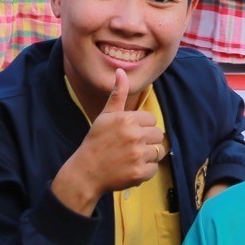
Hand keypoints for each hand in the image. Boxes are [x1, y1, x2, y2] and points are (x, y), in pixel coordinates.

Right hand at [52, 70, 166, 215]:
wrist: (86, 172)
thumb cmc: (96, 141)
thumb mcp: (105, 116)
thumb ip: (118, 94)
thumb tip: (121, 71)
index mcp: (128, 119)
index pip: (152, 119)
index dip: (142, 126)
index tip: (129, 133)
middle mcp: (135, 136)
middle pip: (158, 135)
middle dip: (148, 140)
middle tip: (131, 146)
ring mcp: (138, 155)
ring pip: (158, 152)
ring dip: (148, 156)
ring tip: (132, 157)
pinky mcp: (139, 173)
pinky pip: (154, 169)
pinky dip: (145, 170)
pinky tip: (131, 168)